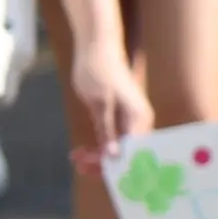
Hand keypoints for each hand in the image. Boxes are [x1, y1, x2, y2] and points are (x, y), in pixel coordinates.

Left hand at [67, 44, 152, 173]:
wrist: (97, 46)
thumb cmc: (99, 71)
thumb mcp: (99, 103)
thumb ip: (107, 131)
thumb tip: (115, 157)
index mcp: (139, 120)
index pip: (133, 153)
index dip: (117, 166)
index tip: (94, 172)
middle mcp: (140, 124)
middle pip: (127, 154)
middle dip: (104, 164)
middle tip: (79, 167)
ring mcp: (131, 122)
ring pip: (118, 149)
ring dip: (98, 156)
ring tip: (76, 159)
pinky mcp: (121, 119)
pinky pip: (113, 140)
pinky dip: (98, 146)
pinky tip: (82, 151)